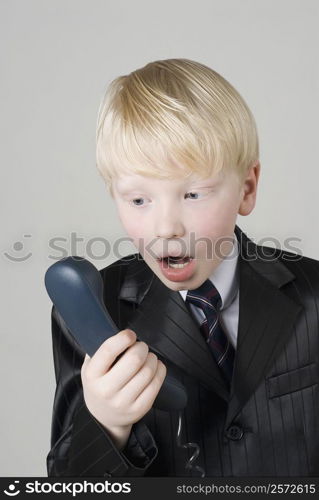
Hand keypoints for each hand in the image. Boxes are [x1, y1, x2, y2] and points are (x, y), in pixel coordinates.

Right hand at [81, 329, 166, 448]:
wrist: (103, 417)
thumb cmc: (99, 385)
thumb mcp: (90, 367)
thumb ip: (99, 349)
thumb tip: (116, 330)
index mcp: (92, 375)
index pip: (108, 351)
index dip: (123, 338)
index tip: (130, 334)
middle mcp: (106, 389)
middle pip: (134, 359)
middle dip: (142, 347)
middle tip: (140, 347)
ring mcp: (123, 401)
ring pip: (148, 371)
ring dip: (152, 358)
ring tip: (148, 358)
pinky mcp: (139, 408)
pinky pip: (156, 383)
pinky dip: (160, 370)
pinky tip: (155, 368)